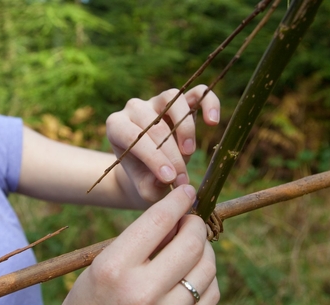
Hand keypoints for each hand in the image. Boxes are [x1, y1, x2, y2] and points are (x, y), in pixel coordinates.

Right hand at [26, 185, 219, 304]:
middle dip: (195, 224)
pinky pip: (210, 295)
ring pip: (207, 268)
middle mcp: (141, 293)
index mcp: (114, 268)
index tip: (186, 192)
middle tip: (190, 221)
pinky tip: (193, 272)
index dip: (177, 200)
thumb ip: (140, 241)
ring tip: (192, 245)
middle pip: (191, 243)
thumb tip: (178, 218)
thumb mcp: (103, 263)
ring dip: (204, 249)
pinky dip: (206, 276)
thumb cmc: (89, 301)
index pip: (158, 221)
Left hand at [107, 85, 219, 203]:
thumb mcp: (143, 187)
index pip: (133, 136)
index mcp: (117, 127)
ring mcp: (157, 101)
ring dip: (185, 127)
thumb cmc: (144, 178)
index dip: (153, 157)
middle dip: (171, 153)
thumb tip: (165, 178)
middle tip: (181, 178)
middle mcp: (134, 109)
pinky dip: (208, 102)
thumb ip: (150, 185)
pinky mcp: (181, 100)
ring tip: (190, 152)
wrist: (151, 171)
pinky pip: (196, 92)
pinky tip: (213, 121)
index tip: (169, 179)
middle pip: (154, 123)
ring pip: (172, 100)